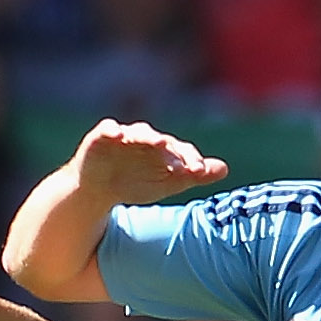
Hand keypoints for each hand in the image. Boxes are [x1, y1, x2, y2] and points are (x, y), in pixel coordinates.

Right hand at [74, 119, 227, 206]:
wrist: (96, 191)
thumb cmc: (134, 182)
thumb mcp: (166, 183)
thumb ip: (192, 175)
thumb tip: (224, 169)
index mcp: (164, 149)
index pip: (182, 151)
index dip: (191, 160)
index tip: (198, 172)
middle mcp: (146, 139)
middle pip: (162, 141)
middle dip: (171, 151)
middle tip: (181, 163)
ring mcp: (123, 137)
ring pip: (138, 133)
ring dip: (148, 137)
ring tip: (157, 143)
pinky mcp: (100, 138)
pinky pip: (107, 130)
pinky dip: (112, 130)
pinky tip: (118, 134)